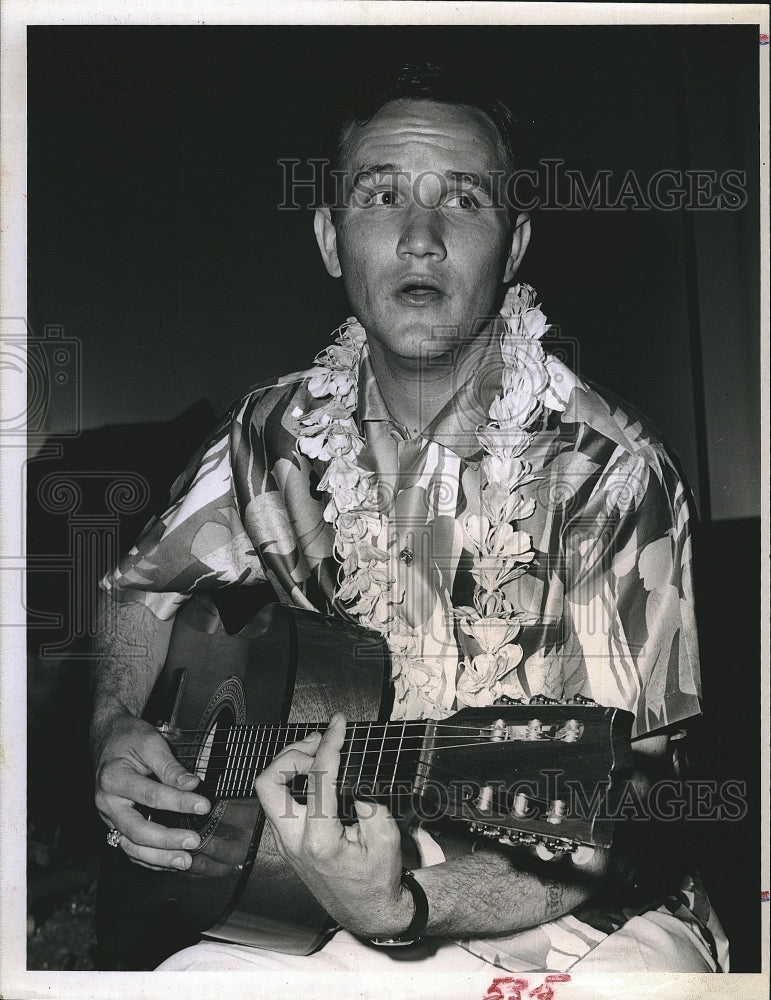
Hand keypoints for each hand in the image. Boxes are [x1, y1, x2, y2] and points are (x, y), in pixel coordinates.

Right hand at [93, 712, 210, 870]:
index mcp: (113, 778)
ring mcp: (109, 817)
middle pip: (136, 830)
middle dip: (167, 840)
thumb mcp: (150, 742)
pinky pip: (130, 847)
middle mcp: (107, 802)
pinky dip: (150, 859)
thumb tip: (193, 785)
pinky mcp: (115, 824)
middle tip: (193, 841)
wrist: (107, 737)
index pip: (151, 795)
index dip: (179, 802)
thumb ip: (171, 767)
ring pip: (131, 846)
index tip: (203, 806)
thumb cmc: (128, 738)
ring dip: (159, 857)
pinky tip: (169, 861)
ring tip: (184, 861)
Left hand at [254, 713, 414, 937]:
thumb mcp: (386, 838)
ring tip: (318, 753)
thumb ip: (370, 801)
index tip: (339, 725)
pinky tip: (315, 774)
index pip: (317, 778)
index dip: (329, 744)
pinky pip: (279, 801)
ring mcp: (286, 842)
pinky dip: (293, 780)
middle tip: (319, 743)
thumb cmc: (377, 879)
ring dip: (290, 765)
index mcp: (319, 840)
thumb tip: (353, 774)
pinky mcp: (287, 841)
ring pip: (269, 790)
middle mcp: (294, 841)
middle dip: (291, 753)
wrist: (367, 913)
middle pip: (269, 782)